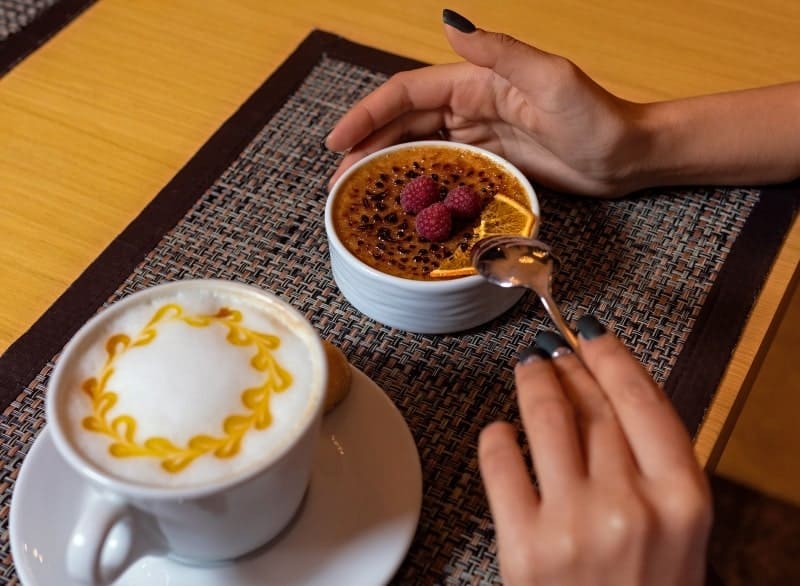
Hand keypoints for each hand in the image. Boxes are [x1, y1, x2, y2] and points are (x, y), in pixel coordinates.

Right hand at [326, 11, 650, 197]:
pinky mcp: (488, 161)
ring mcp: (478, 134)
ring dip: (385, 166)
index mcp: (476, 79)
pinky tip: (400, 199)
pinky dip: (416, 181)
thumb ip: (498, 51)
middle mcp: (470, 103)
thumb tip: (447, 22)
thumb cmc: (597, 118)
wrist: (626, 156)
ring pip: (417, 147)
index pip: (408, 94)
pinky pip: (442, 169)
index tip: (338, 141)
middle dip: (366, 147)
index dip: (368, 114)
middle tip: (339, 181)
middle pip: (403, 123)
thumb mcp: (551, 79)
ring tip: (357, 192)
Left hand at [478, 317, 711, 584]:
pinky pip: (501, 462)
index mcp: (682, 498)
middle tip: (555, 351)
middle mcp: (631, 504)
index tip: (594, 335)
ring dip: (533, 383)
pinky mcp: (523, 544)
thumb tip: (611, 394)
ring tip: (528, 369)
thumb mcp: (680, 532)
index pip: (642, 398)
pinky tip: (500, 429)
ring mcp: (573, 523)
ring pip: (545, 419)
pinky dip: (497, 436)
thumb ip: (655, 465)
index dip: (612, 356)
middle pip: (592, 405)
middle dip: (569, 366)